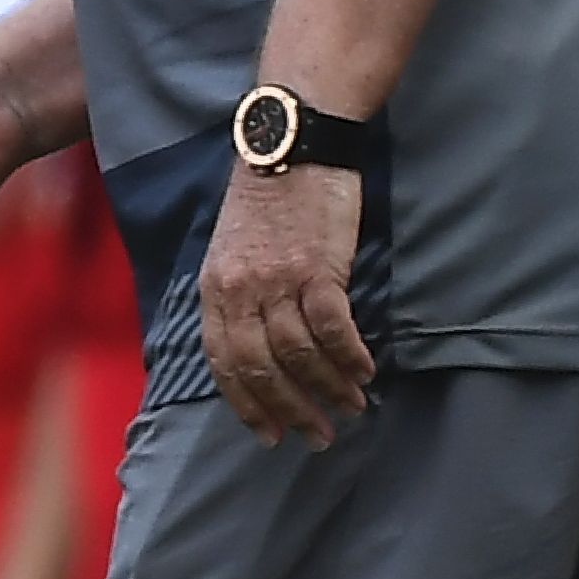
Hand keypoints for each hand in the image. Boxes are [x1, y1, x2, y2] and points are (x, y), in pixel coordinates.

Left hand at [200, 161, 377, 444]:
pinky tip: (365, 372)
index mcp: (214, 287)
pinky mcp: (316, 267)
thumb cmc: (267, 194)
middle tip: (316, 437)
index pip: (223, 362)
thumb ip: (238, 294)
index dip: (246, 404)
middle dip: (289, 410)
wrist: (291, 140)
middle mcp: (239, 288)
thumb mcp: (232, 247)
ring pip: (299, 354)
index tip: (268, 434)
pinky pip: (332, 328)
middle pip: (260, 368)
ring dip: (328, 389)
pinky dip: (349, 356)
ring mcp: (276, 279)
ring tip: (352, 408)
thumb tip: (258, 346)